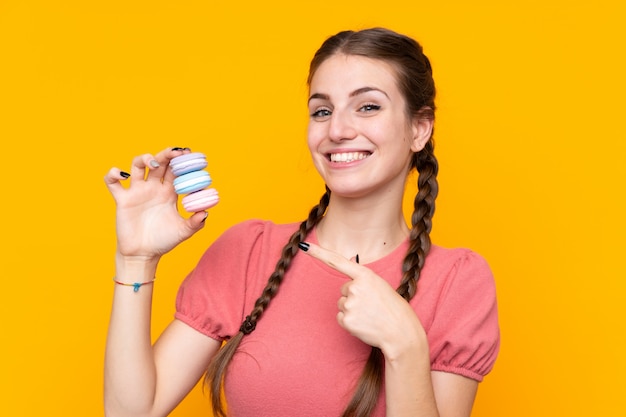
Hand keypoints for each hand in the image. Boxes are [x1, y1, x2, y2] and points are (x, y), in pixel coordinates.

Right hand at [104, 148, 208, 259]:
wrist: (143, 255)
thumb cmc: (164, 241)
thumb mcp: (183, 232)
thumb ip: (195, 223)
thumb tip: (205, 212)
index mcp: (169, 192)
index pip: (176, 170)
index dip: (183, 162)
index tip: (191, 156)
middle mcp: (153, 188)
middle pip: (159, 162)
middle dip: (167, 154)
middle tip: (177, 152)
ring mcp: (137, 192)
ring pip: (137, 165)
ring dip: (144, 158)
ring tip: (153, 164)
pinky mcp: (122, 199)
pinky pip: (113, 182)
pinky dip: (113, 174)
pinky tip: (122, 175)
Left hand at [300, 242, 426, 356]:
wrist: (400, 332)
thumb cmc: (393, 308)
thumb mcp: (380, 285)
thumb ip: (362, 275)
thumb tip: (349, 259)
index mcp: (365, 275)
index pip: (337, 261)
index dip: (318, 253)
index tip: (304, 246)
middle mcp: (355, 287)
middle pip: (343, 289)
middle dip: (354, 296)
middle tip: (371, 305)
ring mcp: (349, 304)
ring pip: (342, 303)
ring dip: (352, 309)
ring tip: (370, 315)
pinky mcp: (345, 320)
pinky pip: (340, 317)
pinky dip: (349, 321)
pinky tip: (364, 323)